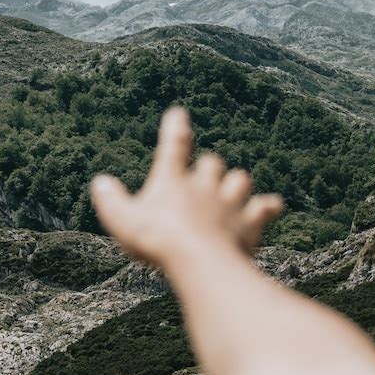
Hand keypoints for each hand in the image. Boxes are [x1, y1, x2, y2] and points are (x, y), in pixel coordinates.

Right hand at [90, 107, 281, 266]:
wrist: (199, 261)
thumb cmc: (157, 240)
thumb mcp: (122, 221)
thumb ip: (110, 201)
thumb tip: (100, 182)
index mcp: (173, 180)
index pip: (174, 145)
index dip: (175, 127)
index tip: (178, 112)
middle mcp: (203, 184)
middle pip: (212, 163)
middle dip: (208, 168)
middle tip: (202, 178)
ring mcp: (229, 202)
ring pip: (239, 179)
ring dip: (236, 183)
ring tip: (232, 191)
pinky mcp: (249, 222)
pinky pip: (265, 207)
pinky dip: (269, 206)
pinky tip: (274, 205)